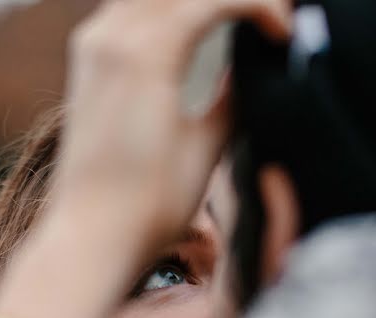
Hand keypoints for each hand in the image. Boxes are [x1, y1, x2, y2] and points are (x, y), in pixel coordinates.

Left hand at [0, 0, 291, 317]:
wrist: (91, 236)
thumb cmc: (149, 206)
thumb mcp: (206, 146)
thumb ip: (234, 95)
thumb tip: (256, 65)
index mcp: (145, 53)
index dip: (264, 6)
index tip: (287, 34)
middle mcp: (111, 36)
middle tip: (270, 18)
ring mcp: (93, 45)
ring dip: (196, 2)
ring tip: (238, 18)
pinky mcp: (87, 61)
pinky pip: (130, 8)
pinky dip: (166, 8)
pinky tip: (193, 25)